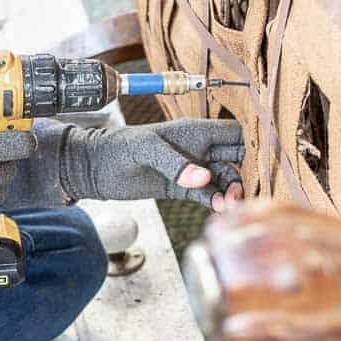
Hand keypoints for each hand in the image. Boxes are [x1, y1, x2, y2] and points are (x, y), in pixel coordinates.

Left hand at [58, 118, 244, 211]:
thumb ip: (176, 164)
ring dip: (228, 191)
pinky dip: (214, 200)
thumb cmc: (118, 149)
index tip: (246, 164)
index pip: (232, 133)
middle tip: (234, 193)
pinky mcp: (179, 188)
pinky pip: (206, 194)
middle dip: (239, 173)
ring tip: (225, 205)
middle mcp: (195, 148)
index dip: (244, 145)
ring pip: (221, 178)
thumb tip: (205, 178)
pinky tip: (217, 208)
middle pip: (233, 157)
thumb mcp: (146, 150)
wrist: (93, 169)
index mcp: (193, 131)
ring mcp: (188, 168)